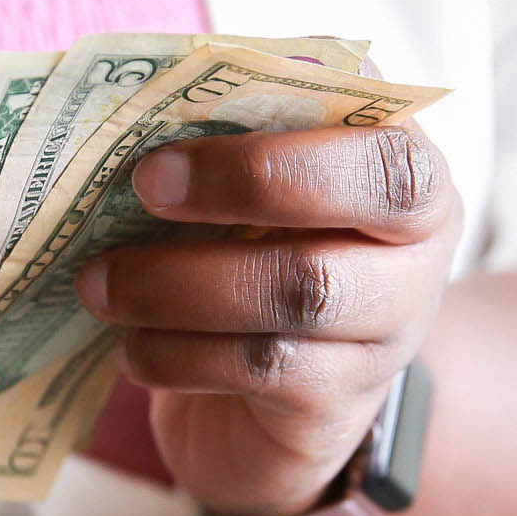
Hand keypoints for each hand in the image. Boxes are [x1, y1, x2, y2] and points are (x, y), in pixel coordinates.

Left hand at [75, 122, 458, 515]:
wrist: (263, 420)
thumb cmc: (253, 268)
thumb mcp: (254, 197)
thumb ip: (235, 138)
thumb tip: (149, 95)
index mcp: (408, 176)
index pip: (388, 138)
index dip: (290, 135)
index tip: (179, 146)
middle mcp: (417, 256)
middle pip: (373, 199)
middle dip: (247, 180)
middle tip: (142, 186)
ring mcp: (388, 337)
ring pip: (303, 288)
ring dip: (181, 279)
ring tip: (99, 283)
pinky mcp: (335, 409)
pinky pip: (259, 367)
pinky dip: (176, 353)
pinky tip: (131, 348)